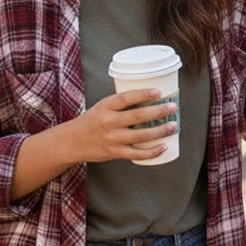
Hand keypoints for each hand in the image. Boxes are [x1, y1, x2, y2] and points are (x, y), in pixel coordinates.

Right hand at [10, 89, 178, 199]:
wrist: (72, 142)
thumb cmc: (93, 120)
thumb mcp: (103, 106)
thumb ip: (122, 104)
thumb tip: (150, 98)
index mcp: (105, 106)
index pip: (126, 98)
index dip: (143, 94)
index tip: (159, 91)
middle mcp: (108, 122)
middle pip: (138, 116)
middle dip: (158, 111)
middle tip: (173, 107)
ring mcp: (112, 139)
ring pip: (140, 135)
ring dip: (160, 131)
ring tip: (173, 126)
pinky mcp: (114, 153)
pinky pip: (136, 154)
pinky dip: (151, 151)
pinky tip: (163, 147)